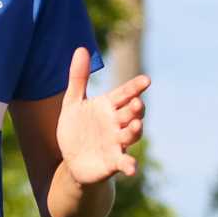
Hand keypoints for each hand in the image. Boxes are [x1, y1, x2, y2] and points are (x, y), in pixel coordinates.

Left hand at [55, 47, 146, 186]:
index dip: (135, 87)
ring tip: (136, 125)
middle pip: (131, 113)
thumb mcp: (72, 103)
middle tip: (137, 103)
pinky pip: (124, 162)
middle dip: (135, 108)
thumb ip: (78, 78)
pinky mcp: (113, 161)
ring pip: (131, 134)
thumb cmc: (76, 130)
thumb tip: (81, 48)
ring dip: (135, 130)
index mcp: (109, 106)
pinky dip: (129, 165)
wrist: (71, 161)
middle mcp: (117, 123)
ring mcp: (117, 142)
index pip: (125, 93)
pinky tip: (132, 168)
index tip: (146, 80)